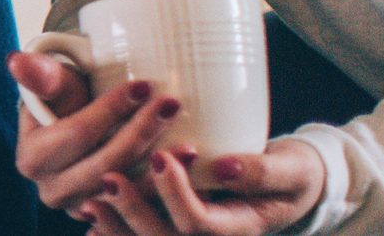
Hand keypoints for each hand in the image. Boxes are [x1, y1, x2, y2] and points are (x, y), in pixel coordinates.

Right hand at [10, 52, 180, 218]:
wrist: (77, 129)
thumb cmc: (67, 101)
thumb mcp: (54, 84)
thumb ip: (41, 73)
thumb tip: (16, 59)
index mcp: (32, 159)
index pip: (77, 133)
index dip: (110, 110)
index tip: (143, 86)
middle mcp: (52, 192)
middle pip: (104, 164)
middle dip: (140, 133)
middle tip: (171, 105)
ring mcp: (80, 210)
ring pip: (124, 190)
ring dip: (159, 169)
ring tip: (188, 144)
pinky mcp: (108, 218)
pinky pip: (139, 207)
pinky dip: (164, 190)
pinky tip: (186, 170)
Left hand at [85, 140, 325, 234]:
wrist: (289, 187)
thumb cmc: (292, 174)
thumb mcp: (292, 169)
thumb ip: (262, 171)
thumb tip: (223, 167)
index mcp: (240, 229)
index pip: (201, 224)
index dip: (177, 195)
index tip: (160, 156)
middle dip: (134, 213)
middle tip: (109, 177)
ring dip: (117, 227)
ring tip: (90, 199)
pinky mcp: (176, 230)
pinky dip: (115, 232)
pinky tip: (91, 214)